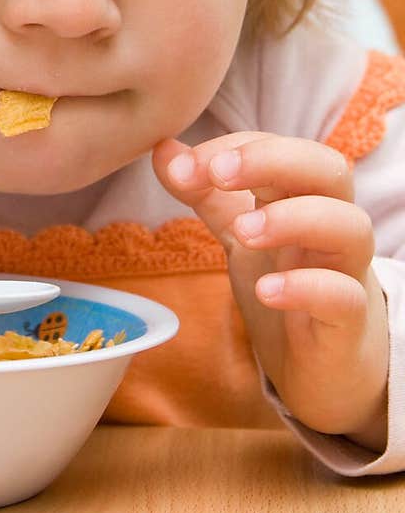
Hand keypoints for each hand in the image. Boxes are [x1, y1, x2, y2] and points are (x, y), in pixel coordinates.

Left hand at [153, 130, 388, 449]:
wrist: (322, 365)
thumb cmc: (287, 284)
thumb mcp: (241, 236)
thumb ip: (207, 194)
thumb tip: (163, 147)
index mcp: (304, 197)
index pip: (283, 147)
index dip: (238, 147)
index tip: (185, 164)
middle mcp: (332, 224)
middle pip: (330, 169)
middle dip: (274, 160)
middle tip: (220, 173)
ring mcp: (346, 271)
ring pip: (349, 227)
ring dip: (295, 218)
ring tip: (244, 231)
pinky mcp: (350, 321)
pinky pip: (345, 295)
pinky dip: (308, 287)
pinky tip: (267, 291)